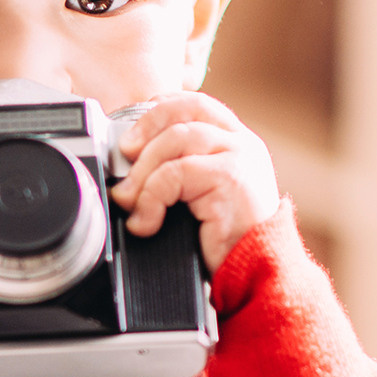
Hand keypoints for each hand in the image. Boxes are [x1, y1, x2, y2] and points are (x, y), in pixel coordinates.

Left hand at [110, 92, 280, 269]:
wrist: (255, 273)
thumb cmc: (226, 243)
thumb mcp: (200, 198)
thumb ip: (178, 173)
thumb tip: (124, 171)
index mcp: (236, 141)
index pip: (193, 104)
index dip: (157, 110)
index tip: (130, 135)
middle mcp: (243, 143)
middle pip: (183, 111)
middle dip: (143, 132)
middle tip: (121, 162)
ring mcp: (240, 157)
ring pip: (175, 140)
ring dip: (142, 172)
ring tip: (128, 201)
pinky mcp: (232, 178)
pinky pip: (176, 173)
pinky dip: (150, 197)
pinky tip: (146, 222)